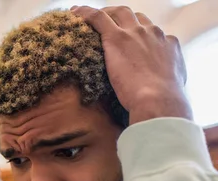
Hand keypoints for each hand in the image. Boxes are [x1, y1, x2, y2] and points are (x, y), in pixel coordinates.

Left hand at [72, 6, 192, 124]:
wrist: (158, 100)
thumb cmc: (163, 102)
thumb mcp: (171, 86)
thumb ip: (164, 78)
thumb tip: (159, 86)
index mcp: (168, 43)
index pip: (151, 31)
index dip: (138, 33)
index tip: (128, 39)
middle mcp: (153, 33)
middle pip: (135, 16)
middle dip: (120, 17)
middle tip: (106, 24)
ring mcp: (135, 33)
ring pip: (118, 12)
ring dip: (104, 13)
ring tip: (88, 19)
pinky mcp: (116, 38)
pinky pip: (98, 17)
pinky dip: (85, 13)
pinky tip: (75, 13)